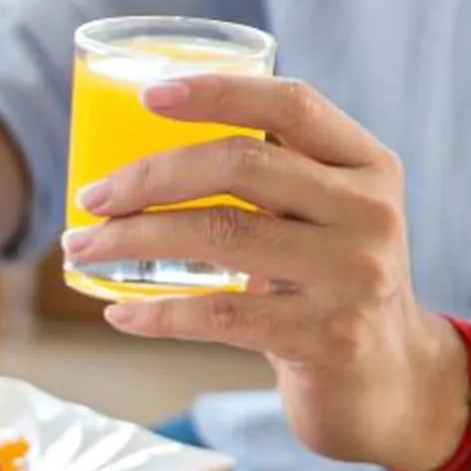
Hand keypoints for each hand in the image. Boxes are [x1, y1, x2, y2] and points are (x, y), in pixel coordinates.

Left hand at [60, 76, 470, 470]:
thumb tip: (143, 157)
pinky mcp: (325, 336)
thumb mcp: (321, 216)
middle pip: (241, 165)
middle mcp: (369, 211)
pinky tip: (118, 311)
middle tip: (92, 197)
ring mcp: (352, 274)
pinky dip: (157, 312)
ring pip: (221, 235)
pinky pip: (219, 315)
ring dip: (133, 239)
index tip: (148, 94)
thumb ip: (269, 179)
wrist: (389, 378)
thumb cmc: (328, 284)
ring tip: (82, 246)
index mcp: (367, 165)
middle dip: (149, 176)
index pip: (292, 106)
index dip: (219, 92)